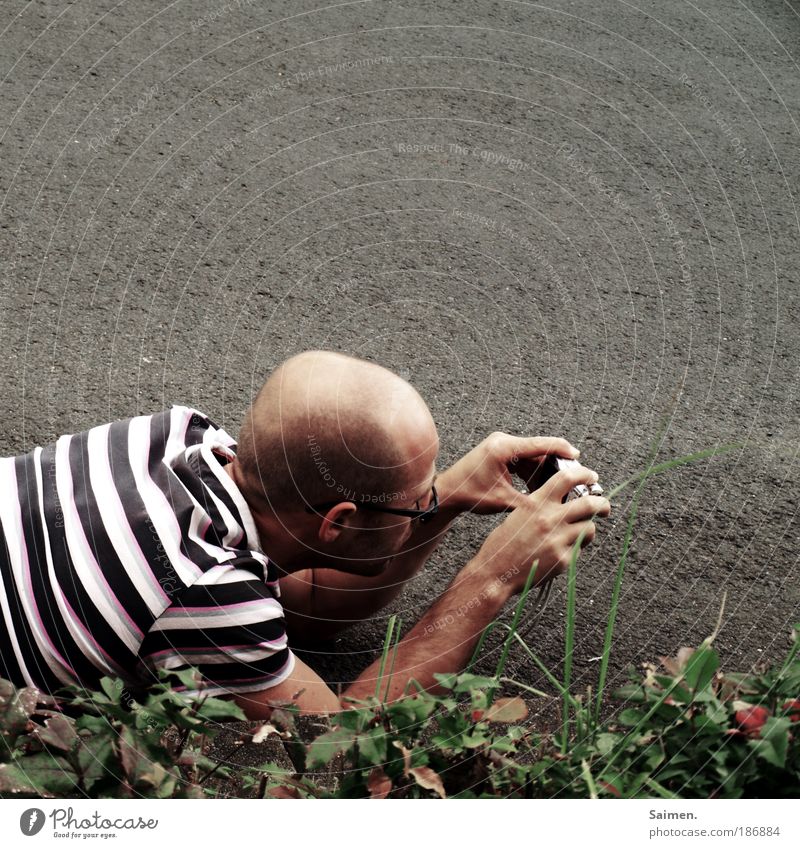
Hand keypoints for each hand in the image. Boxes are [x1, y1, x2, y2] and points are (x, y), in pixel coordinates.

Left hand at [439, 432, 579, 514]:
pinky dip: (534, 471)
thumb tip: (556, 507)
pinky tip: (543, 486)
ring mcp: (501, 445)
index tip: (580, 458)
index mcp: (504, 447)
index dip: (563, 451)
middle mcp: (503, 441)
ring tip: (561, 485)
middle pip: (539, 448)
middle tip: (575, 476)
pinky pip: (524, 459)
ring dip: (546, 470)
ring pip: (533, 455)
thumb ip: (531, 502)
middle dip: (557, 464)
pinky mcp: (500, 453)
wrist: (447, 492)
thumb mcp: (504, 501)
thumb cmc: (470, 495)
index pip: (541, 444)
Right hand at [477, 462, 610, 590]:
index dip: (584, 474)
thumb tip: (567, 501)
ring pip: (589, 528)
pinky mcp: (563, 559)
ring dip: (588, 530)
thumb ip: (543, 505)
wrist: (496, 572)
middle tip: (604, 507)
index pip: (567, 479)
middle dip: (602, 504)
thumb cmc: (504, 543)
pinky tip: (559, 553)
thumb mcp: (520, 514)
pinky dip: (574, 550)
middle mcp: (549, 518)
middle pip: (589, 504)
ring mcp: (558, 539)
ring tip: (578, 535)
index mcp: (536, 503)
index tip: (592, 477)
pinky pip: (579, 550)